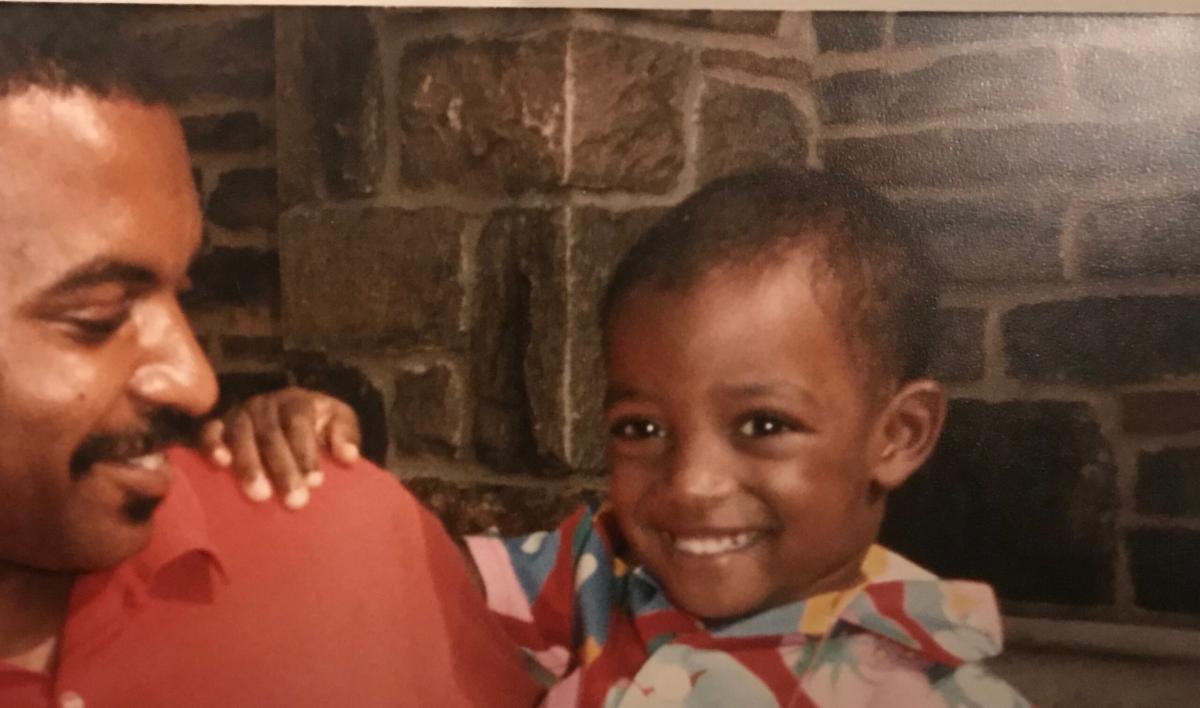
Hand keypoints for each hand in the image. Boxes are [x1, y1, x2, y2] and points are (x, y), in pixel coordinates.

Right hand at [199, 386, 361, 508]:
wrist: (290, 417)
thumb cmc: (317, 425)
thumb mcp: (338, 423)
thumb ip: (346, 435)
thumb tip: (349, 456)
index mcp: (296, 400)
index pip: (299, 423)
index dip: (306, 453)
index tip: (316, 483)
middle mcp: (264, 404)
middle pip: (271, 435)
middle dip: (283, 470)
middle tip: (295, 501)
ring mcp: (239, 414)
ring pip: (241, 437)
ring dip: (250, 467)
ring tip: (261, 496)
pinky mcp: (218, 426)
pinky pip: (209, 433)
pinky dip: (212, 446)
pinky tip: (220, 464)